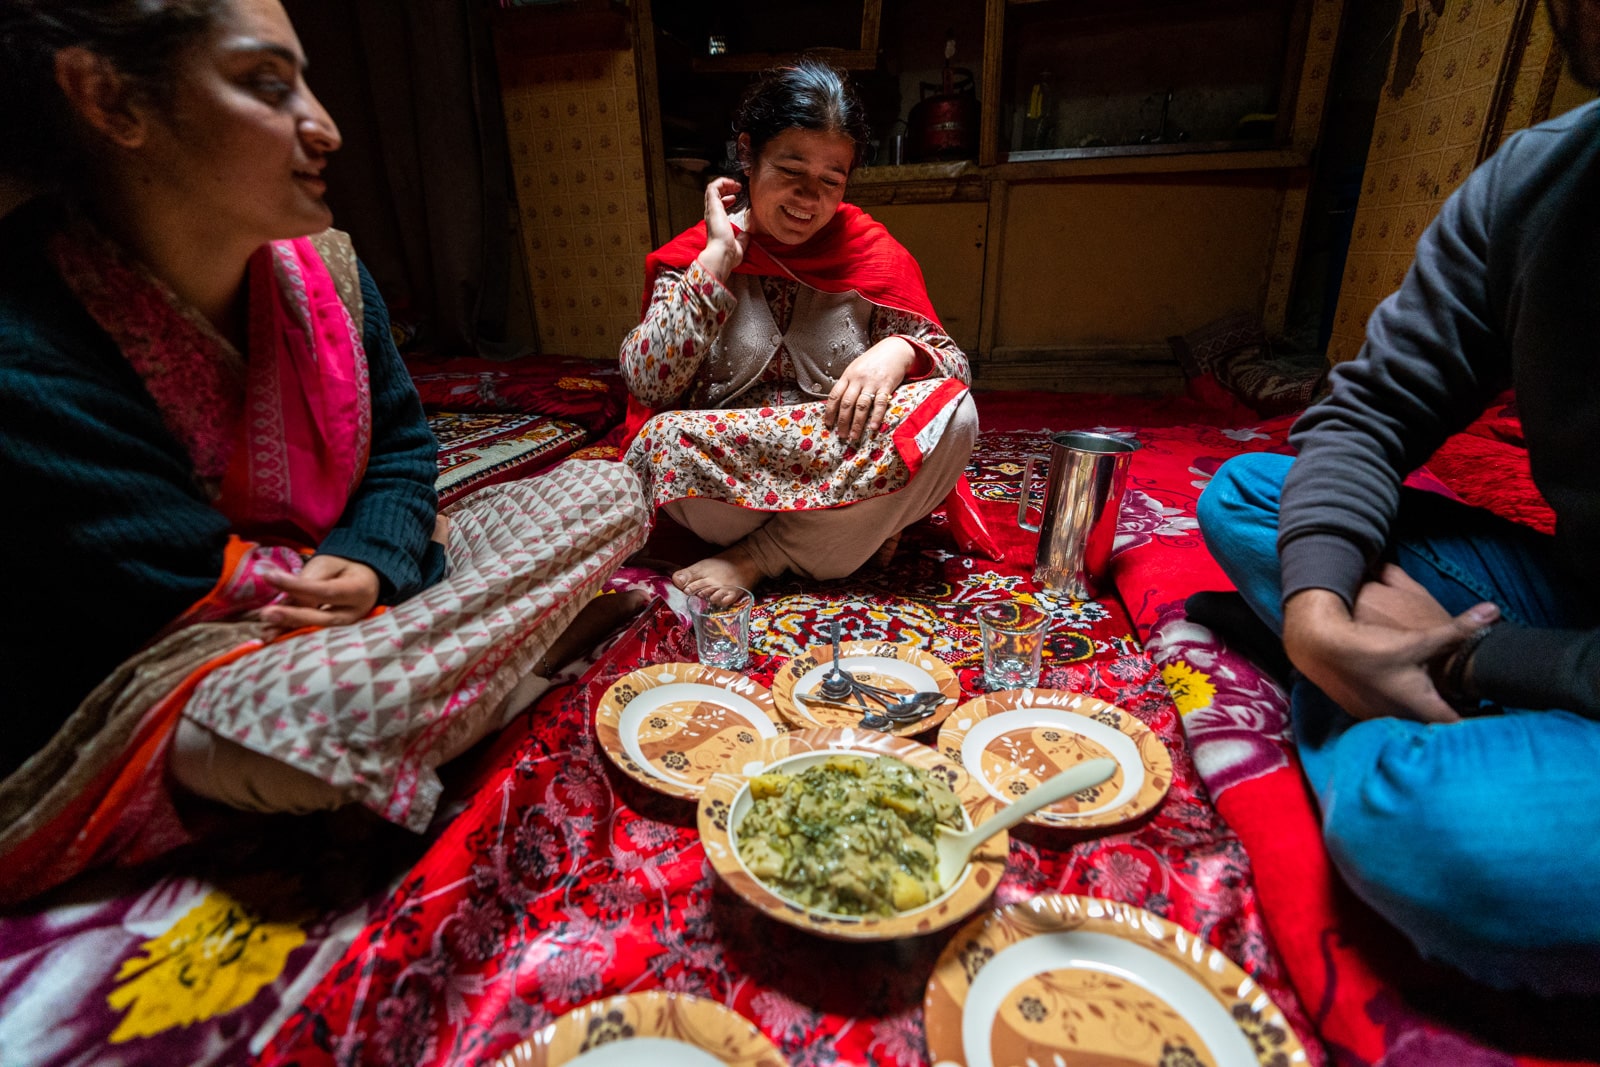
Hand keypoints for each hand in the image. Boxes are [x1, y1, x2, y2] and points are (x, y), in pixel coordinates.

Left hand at [258, 553, 380, 630]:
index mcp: (359, 590)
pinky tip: (271, 635)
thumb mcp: (329, 564)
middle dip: (292, 617)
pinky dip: (290, 634)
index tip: (270, 577)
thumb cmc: (344, 569)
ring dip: (288, 630)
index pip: (326, 591)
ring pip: (315, 631)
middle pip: (322, 619)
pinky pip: (311, 635)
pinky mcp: (334, 635)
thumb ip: (310, 580)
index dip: (297, 586)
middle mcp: (355, 614)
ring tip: (265, 630)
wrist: (362, 580)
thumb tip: (287, 598)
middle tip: (266, 614)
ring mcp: (345, 628)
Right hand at [696, 176, 748, 280]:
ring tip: (736, 184)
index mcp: (716, 223)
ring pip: (712, 189)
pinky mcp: (713, 206)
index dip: (727, 198)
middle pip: (714, 195)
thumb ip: (742, 238)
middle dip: (725, 188)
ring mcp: (711, 210)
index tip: (736, 197)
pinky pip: (713, 187)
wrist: (722, 255)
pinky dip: (722, 182)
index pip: (718, 205)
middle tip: (737, 187)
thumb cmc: (728, 255)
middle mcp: (712, 215)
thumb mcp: (739, 244)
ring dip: (724, 183)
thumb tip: (747, 234)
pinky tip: (733, 184)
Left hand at [823, 337, 916, 443]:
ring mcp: (872, 382)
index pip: (835, 395)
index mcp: (848, 375)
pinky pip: (880, 403)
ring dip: (857, 423)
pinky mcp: (886, 385)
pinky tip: (872, 427)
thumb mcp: (856, 368)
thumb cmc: (874, 361)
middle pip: (846, 403)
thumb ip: (848, 383)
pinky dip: (876, 416)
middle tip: (841, 436)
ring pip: (861, 406)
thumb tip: (838, 402)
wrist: (894, 349)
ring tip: (854, 436)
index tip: (828, 424)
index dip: (830, 411)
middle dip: (842, 422)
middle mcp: (858, 379)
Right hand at [1283, 581, 1498, 723]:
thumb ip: (1458, 630)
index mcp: (1420, 706)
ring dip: (1421, 707)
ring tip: (1434, 692)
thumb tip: (1493, 611)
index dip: (1476, 719)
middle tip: (1466, 698)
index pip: (1458, 724)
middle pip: (1433, 721)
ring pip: (1408, 716)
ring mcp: (1377, 715)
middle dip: (1449, 710)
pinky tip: (1397, 685)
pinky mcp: (1360, 708)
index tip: (1490, 711)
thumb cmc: (1371, 647)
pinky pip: (1388, 711)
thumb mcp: (1419, 639)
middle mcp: (1401, 717)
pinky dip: (1399, 702)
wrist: (1319, 646)